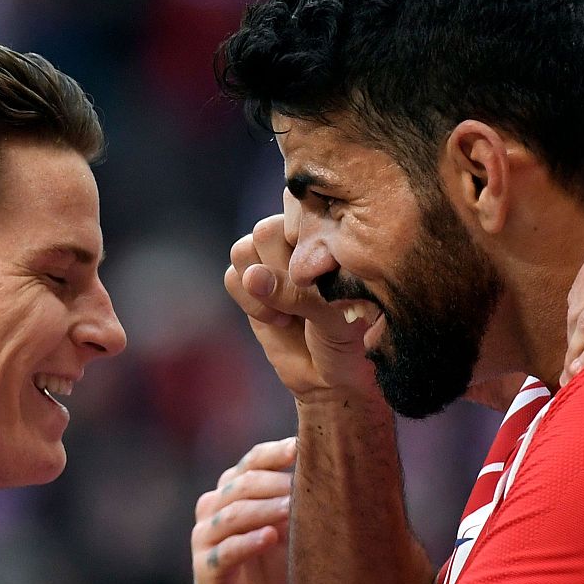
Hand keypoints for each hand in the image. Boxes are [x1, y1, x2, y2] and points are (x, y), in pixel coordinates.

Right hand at [192, 437, 295, 583]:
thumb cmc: (272, 563)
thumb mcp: (289, 529)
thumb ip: (299, 503)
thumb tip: (335, 476)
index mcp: (233, 489)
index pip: (252, 462)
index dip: (275, 452)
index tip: (302, 447)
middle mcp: (214, 507)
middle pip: (243, 485)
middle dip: (275, 483)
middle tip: (306, 485)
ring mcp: (206, 537)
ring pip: (233, 514)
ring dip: (265, 509)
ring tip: (291, 508)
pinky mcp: (206, 568)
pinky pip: (226, 551)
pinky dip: (248, 542)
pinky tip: (270, 537)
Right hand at [224, 203, 378, 399]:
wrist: (335, 374)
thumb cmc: (351, 338)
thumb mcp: (334, 312)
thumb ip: (297, 292)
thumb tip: (251, 276)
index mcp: (330, 233)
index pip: (299, 209)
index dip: (302, 241)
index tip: (319, 277)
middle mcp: (298, 240)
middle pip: (266, 231)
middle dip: (282, 272)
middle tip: (304, 300)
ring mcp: (272, 261)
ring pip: (243, 250)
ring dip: (263, 288)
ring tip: (289, 313)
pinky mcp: (250, 284)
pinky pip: (232, 278)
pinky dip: (250, 303)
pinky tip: (279, 320)